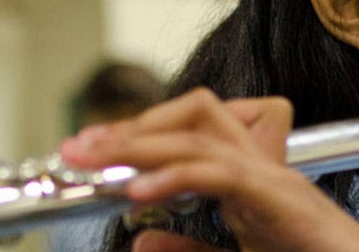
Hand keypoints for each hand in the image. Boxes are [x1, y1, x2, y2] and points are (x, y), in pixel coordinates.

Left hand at [60, 88, 358, 251]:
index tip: (89, 153)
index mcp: (244, 180)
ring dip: (142, 144)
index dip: (136, 137)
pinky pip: (224, 174)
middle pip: (191, 119)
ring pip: (201, 137)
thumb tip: (139, 237)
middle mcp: (258, 167)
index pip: (187, 134)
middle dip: (130, 128)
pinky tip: (139, 190)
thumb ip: (189, 249)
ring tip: (96, 161)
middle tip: (77, 148)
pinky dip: (177, 176)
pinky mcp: (281, 199)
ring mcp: (272, 179)